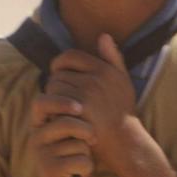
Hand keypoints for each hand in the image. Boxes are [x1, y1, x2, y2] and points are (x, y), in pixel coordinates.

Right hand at [29, 92, 95, 176]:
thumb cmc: (71, 161)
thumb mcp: (70, 138)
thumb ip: (73, 121)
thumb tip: (89, 101)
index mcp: (38, 125)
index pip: (41, 102)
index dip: (61, 101)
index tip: (80, 107)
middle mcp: (35, 137)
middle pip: (66, 123)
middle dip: (87, 130)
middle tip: (92, 140)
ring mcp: (41, 153)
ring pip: (77, 144)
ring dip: (86, 153)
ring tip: (78, 160)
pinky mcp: (50, 170)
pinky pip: (80, 160)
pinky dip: (86, 167)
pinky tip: (79, 172)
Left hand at [46, 34, 137, 166]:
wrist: (123, 141)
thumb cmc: (121, 112)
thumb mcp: (123, 82)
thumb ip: (113, 58)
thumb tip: (103, 35)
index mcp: (105, 69)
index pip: (71, 56)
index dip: (61, 64)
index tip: (60, 75)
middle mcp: (97, 78)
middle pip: (59, 72)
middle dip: (57, 83)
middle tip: (63, 98)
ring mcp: (87, 93)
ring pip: (54, 86)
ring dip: (54, 97)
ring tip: (64, 108)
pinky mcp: (79, 108)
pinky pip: (54, 100)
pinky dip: (53, 108)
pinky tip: (62, 116)